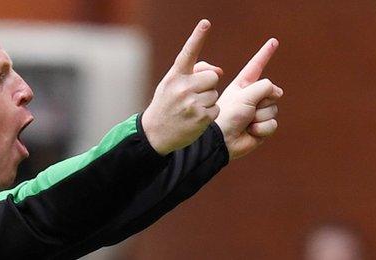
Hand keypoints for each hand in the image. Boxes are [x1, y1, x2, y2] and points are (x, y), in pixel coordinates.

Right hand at [142, 19, 222, 154]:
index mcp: (175, 76)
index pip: (188, 53)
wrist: (155, 133)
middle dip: (207, 85)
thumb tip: (220, 71)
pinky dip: (209, 113)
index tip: (205, 23)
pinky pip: (216, 108)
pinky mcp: (201, 117)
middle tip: (193, 95)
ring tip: (191, 108)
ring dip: (207, 100)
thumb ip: (194, 72)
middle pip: (212, 77)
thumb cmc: (167, 104)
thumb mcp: (172, 84)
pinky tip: (195, 117)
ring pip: (215, 93)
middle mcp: (183, 87)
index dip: (197, 37)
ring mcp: (192, 103)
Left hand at [215, 38, 282, 159]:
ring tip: (246, 121)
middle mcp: (252, 96)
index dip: (265, 54)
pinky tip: (250, 131)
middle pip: (272, 92)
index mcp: (244, 85)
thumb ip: (264, 87)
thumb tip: (278, 92)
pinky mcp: (262, 127)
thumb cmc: (227, 114)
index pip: (257, 66)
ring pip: (274, 109)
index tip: (273, 41)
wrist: (222, 140)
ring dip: (260, 117)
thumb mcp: (244, 94)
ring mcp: (258, 112)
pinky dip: (262, 129)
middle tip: (246, 109)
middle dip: (262, 101)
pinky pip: (273, 124)